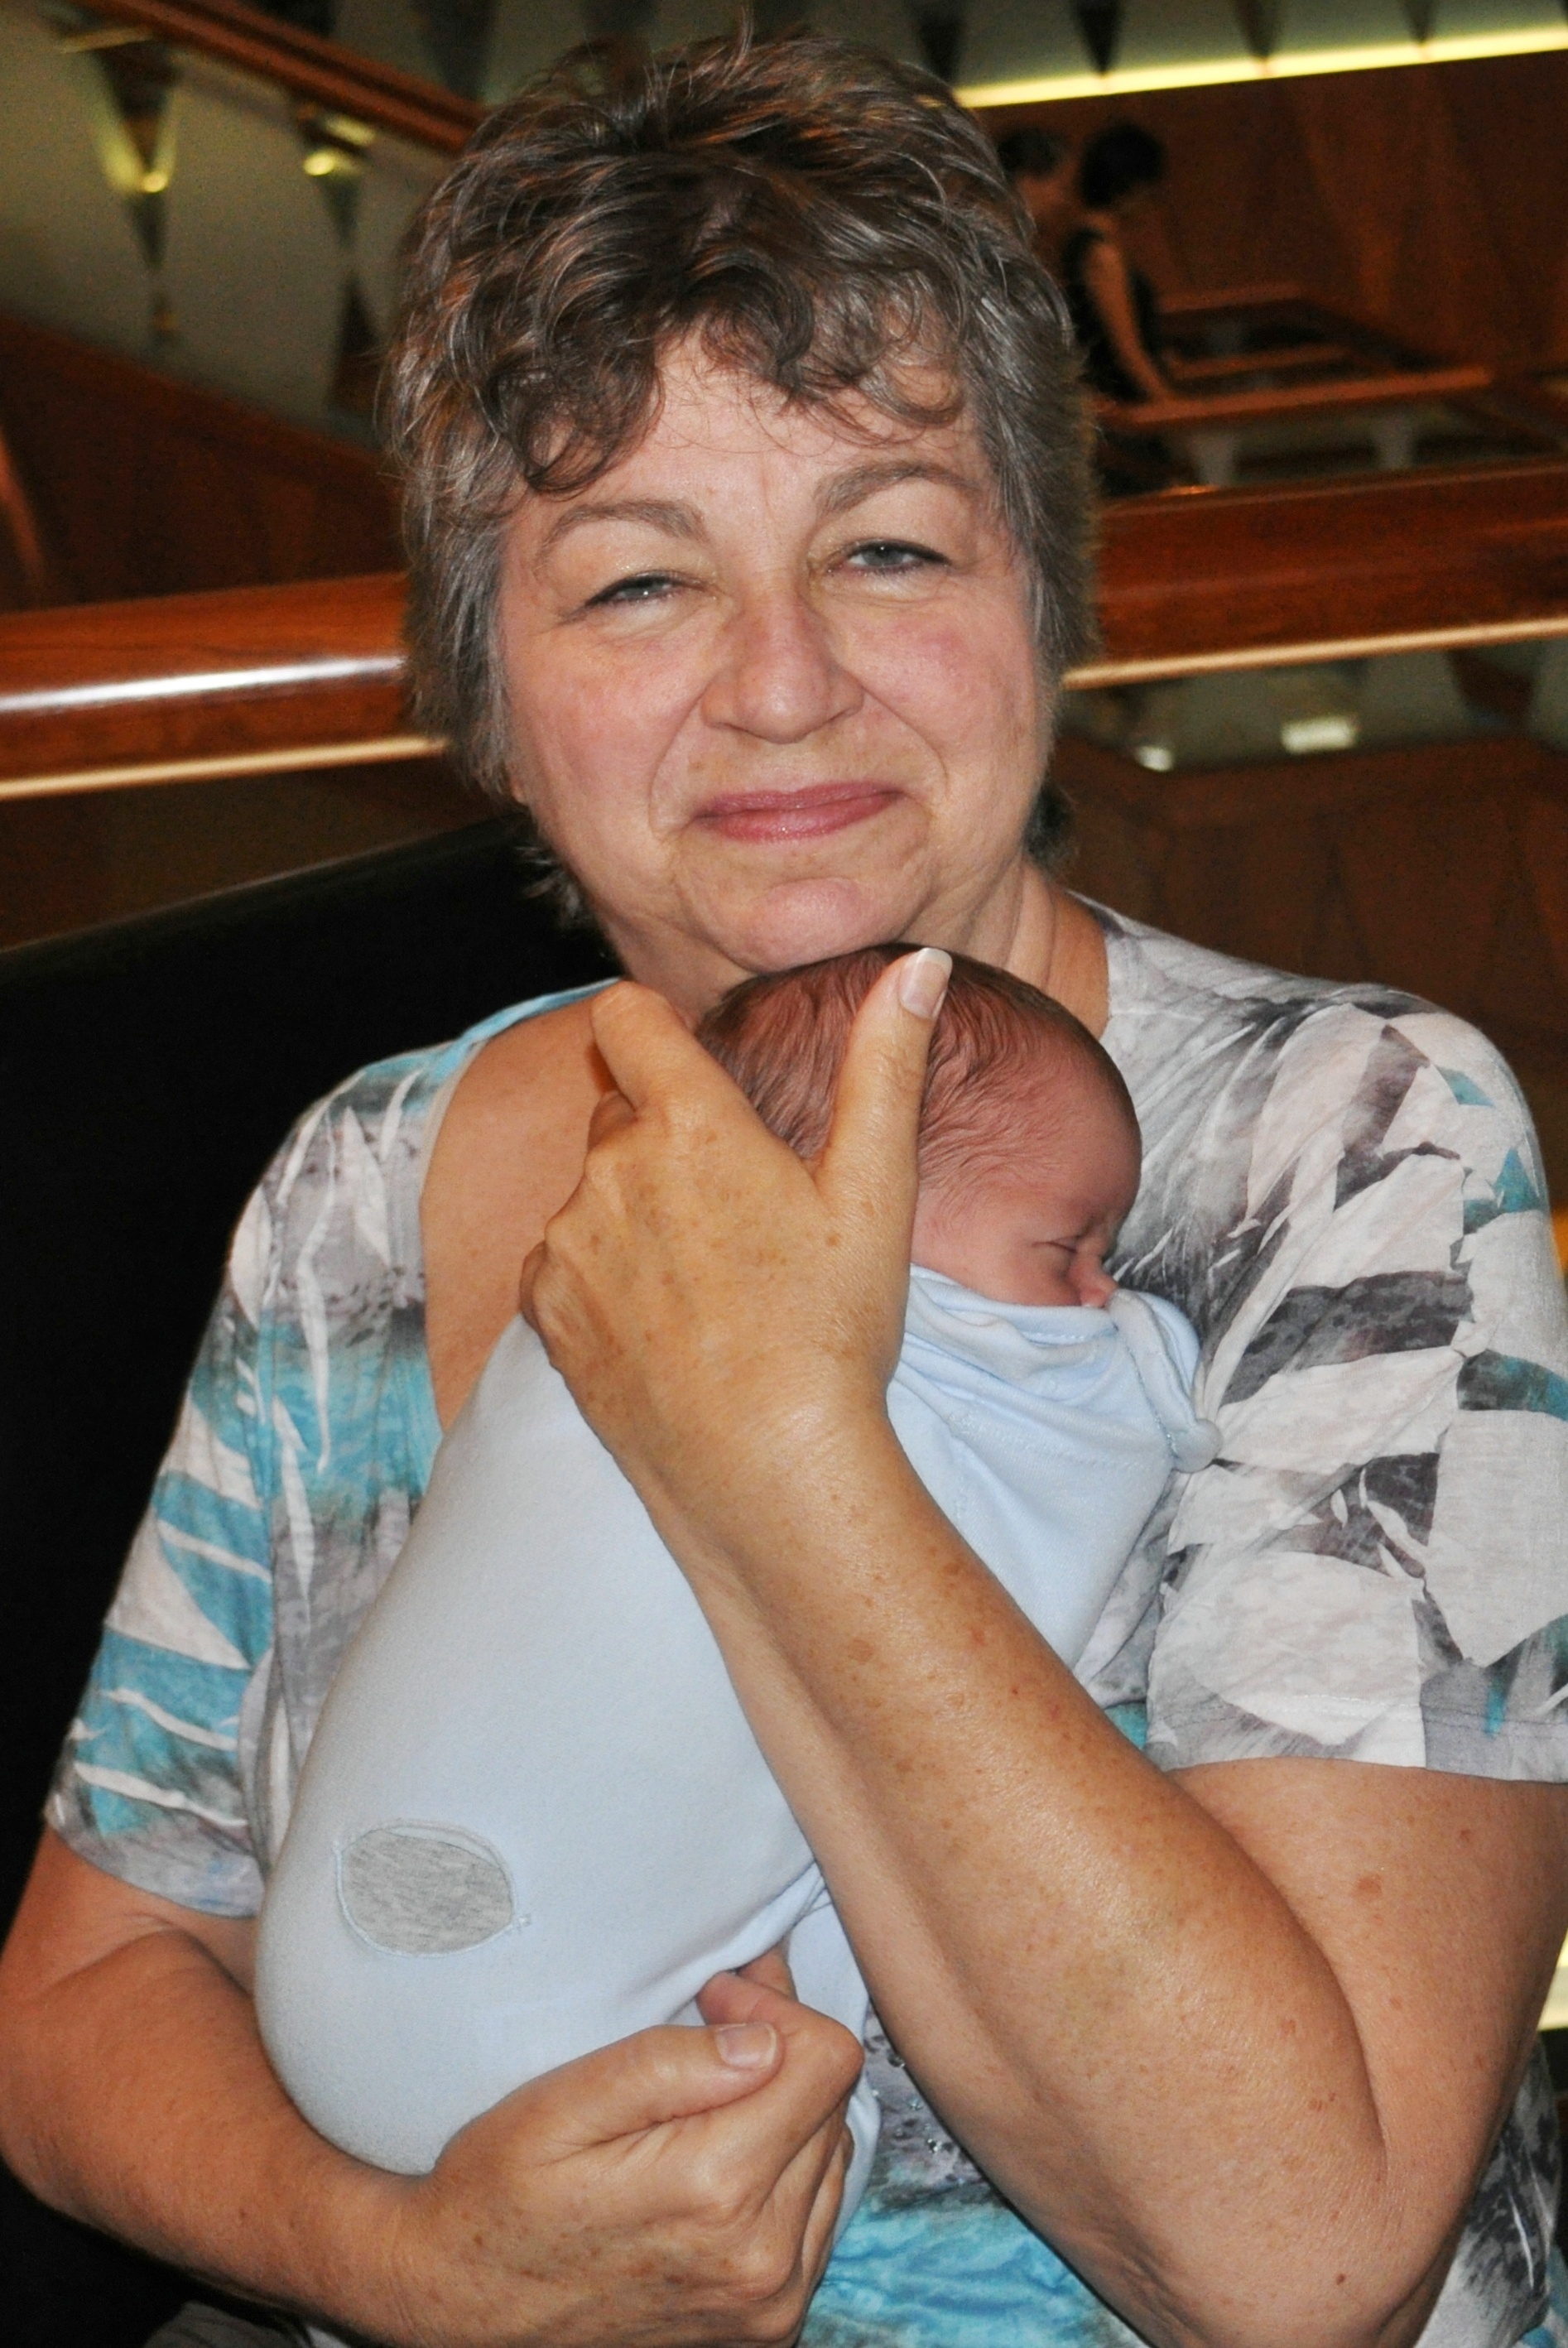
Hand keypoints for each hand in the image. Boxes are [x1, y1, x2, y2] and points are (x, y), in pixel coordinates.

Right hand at [381, 1976, 861, 2347]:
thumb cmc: (498, 2190)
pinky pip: (815, 2218)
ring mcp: (769, 2303)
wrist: (461, 2302)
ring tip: (711, 2094)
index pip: (827, 2060)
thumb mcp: (560, 2105)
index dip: (777, 2008)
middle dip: (781, 2052)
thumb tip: (764, 2038)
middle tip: (710, 2024)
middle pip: (833, 2106)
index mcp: (717, 2190)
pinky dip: (783, 2174)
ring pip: (832, 2159)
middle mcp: (761, 2257)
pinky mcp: (765, 2326)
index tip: (714, 1999)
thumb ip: (666, 2064)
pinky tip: (721, 2155)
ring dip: (786, 2113)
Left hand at [518, 950, 949, 1536]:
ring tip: (709, 1281)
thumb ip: (885, 1064)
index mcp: (689, 1124)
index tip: (689, 1062)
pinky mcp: (545, 1310)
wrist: (768, 1471)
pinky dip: (603, 1276)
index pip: (626, 1017)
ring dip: (634, 1212)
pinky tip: (667, 1322)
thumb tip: (920, 963)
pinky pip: (564, 1261)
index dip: (652, 1027)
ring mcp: (567, 1242)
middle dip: (666, 1137)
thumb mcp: (873, 1190)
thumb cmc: (832, 1328)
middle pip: (621, 1111)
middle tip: (737, 1209)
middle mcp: (610, 1169)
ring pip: (595, 1192)